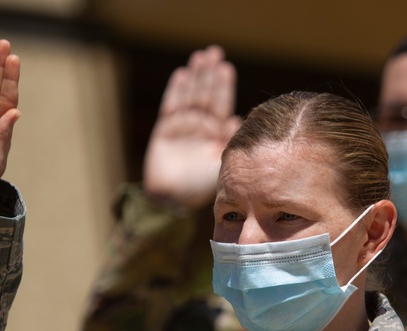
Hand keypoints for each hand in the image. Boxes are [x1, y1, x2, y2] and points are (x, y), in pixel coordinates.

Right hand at [143, 45, 239, 210]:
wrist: (173, 201)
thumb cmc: (201, 188)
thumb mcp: (221, 165)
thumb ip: (230, 144)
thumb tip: (241, 119)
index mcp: (217, 135)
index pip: (222, 105)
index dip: (224, 87)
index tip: (227, 68)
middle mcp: (201, 128)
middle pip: (206, 95)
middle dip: (210, 75)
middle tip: (215, 53)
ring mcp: (183, 127)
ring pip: (190, 97)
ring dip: (195, 77)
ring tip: (200, 57)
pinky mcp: (165, 130)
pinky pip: (171, 107)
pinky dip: (176, 91)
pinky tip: (182, 75)